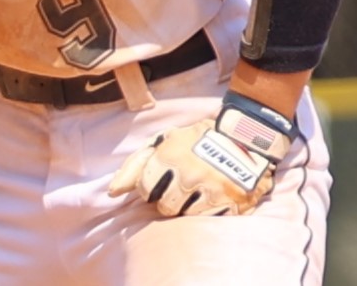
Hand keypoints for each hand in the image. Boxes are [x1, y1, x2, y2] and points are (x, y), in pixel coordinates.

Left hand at [108, 119, 276, 216]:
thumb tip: (112, 192)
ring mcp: (212, 190)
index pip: (145, 190)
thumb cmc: (194, 141)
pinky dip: (208, 212)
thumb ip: (134, 166)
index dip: (149, 189)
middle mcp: (190, 174)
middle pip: (164, 207)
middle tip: (178, 189)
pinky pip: (209, 219)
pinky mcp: (233, 203)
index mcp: (169, 156)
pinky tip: (211, 198)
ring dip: (187, 207)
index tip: (158, 184)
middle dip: (168, 200)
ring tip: (194, 192)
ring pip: (186, 216)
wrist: (243, 138)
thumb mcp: (162, 143)